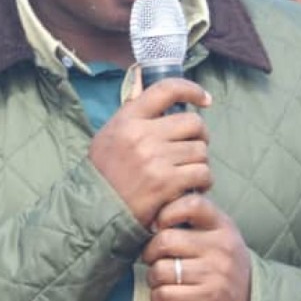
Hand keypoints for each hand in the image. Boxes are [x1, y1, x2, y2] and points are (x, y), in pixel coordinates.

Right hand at [88, 78, 212, 227]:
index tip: (205, 99)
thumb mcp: (110, 134)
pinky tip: (193, 187)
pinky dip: (203, 181)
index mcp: (128, 119)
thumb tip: (157, 90)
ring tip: (190, 171)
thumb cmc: (104, 172)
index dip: (191, 90)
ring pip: (201, 150)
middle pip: (193, 123)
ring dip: (200, 162)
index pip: (167, 89)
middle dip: (200, 136)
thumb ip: (133, 114)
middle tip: (193, 148)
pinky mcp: (166, 183)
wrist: (95, 210)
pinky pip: (202, 173)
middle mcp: (142, 134)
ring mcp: (155, 159)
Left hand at [142, 195, 251, 300]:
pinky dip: (158, 297)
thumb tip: (153, 215)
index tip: (159, 226)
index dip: (167, 212)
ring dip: (153, 277)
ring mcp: (215, 275)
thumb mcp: (219, 235)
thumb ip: (194, 220)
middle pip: (166, 240)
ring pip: (161, 270)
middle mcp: (221, 248)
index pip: (192, 204)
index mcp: (223, 226)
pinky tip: (166, 296)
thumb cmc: (222, 264)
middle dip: (150, 252)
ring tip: (160, 279)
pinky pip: (164, 294)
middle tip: (152, 259)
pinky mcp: (206, 300)